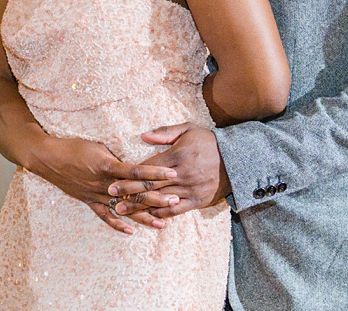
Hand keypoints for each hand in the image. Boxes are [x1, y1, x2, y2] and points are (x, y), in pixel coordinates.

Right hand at [29, 136, 174, 234]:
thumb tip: (136, 161)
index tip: (173, 173)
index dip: (156, 172)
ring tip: (161, 223)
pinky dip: (117, 225)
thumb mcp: (100, 146)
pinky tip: (131, 231)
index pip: (137, 170)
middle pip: (134, 192)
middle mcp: (104, 183)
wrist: (48, 158)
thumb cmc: (75, 147)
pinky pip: (104, 216)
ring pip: (124, 208)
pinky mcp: (88, 201)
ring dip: (143, 216)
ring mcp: (96, 194)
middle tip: (176, 201)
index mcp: (108, 166)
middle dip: (156, 198)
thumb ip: (117, 156)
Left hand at [109, 123, 232, 225]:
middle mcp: (183, 174)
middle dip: (128, 191)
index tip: (114, 179)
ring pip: (159, 200)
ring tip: (121, 210)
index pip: (149, 167)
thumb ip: (165, 132)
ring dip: (139, 206)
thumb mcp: (189, 129)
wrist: (237, 160)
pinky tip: (146, 217)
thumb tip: (142, 136)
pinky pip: (175, 211)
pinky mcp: (197, 201)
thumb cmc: (210, 142)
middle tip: (110, 196)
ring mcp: (190, 189)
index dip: (130, 174)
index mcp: (179, 155)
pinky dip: (160, 215)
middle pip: (150, 185)